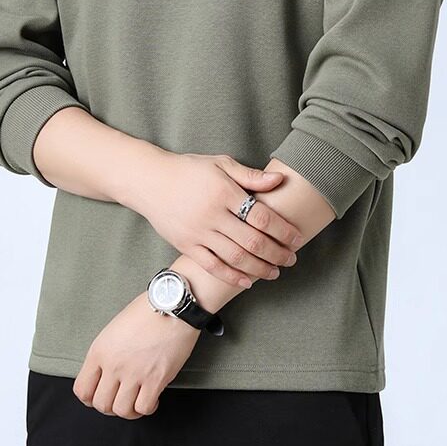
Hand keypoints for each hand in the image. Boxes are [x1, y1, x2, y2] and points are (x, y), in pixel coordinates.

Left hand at [73, 291, 199, 418]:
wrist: (173, 304)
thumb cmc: (148, 310)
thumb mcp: (115, 327)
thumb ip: (107, 351)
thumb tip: (107, 372)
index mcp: (100, 350)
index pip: (82, 389)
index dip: (91, 398)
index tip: (100, 396)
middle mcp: (114, 364)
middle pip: (101, 404)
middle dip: (110, 406)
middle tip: (121, 399)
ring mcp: (134, 373)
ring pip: (121, 410)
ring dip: (129, 410)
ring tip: (136, 400)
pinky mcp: (155, 379)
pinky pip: (144, 408)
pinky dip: (148, 408)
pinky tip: (152, 398)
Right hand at [121, 150, 301, 286]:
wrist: (150, 181)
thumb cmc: (189, 170)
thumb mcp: (221, 164)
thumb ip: (250, 175)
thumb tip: (279, 179)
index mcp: (224, 192)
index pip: (261, 216)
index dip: (282, 230)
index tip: (296, 238)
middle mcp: (212, 215)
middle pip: (252, 241)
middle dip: (277, 253)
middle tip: (292, 259)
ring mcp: (198, 233)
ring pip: (235, 258)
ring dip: (259, 268)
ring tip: (275, 272)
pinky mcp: (186, 246)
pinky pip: (212, 266)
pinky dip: (232, 277)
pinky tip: (248, 281)